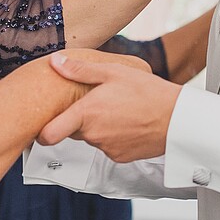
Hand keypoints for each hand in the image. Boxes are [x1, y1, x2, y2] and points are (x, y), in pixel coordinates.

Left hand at [36, 49, 180, 161]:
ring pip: (92, 138)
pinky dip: (114, 137)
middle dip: (80, 120)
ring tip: (120, 111)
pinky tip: (128, 123)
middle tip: (100, 104)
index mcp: (86, 113)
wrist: (177, 119)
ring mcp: (106, 148)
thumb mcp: (114, 72)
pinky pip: (108, 147)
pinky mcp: (120, 157)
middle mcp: (93, 134)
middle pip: (73, 131)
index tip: (43, 128)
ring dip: (99, 127)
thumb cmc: (148, 93)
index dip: (42, 133)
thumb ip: (80, 70)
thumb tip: (55, 62)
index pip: (49, 134)